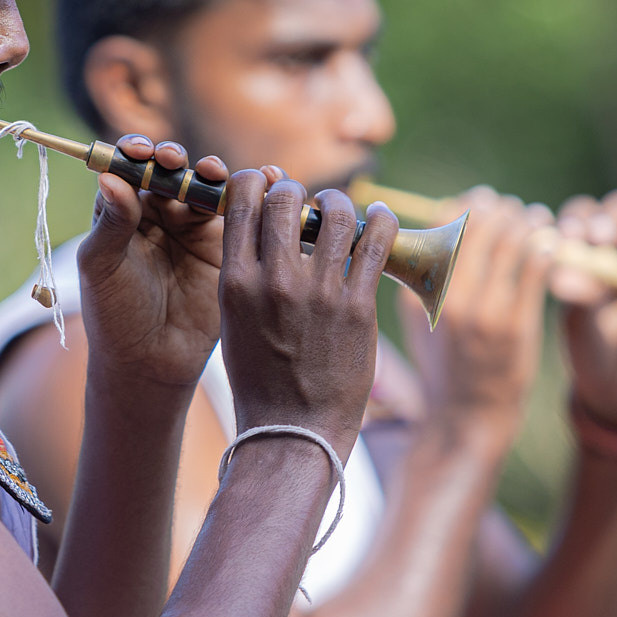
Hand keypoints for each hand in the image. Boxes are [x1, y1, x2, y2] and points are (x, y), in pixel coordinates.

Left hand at [78, 136, 230, 390]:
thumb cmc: (114, 314)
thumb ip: (111, 222)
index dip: (135, 152)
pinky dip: (244, 196)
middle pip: (170, 170)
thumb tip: (110, 176)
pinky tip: (250, 186)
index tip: (140, 151)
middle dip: (174, 159)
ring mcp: (193, 227)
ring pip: (203, 186)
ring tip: (212, 173)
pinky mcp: (224, 246)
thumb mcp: (103, 266)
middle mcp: (158, 212)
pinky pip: (235, 214)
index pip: (129, 167)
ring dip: (209, 173)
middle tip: (175, 161)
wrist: (151, 362)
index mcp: (122, 211)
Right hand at [218, 173, 395, 457]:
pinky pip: (375, 242)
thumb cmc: (262, 381)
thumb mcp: (235, 323)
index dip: (258, 183)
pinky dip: (382, 220)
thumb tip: (265, 233)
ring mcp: (318, 292)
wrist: (294, 433)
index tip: (270, 189)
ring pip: (334, 213)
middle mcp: (273, 280)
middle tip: (307, 202)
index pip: (243, 200)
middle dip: (298, 190)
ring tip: (342, 210)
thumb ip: (246, 276)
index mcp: (235, 282)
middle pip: (286, 197)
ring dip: (340, 202)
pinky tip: (382, 217)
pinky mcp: (357, 307)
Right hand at [399, 189, 553, 441]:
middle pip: (479, 226)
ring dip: (526, 222)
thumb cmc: (443, 360)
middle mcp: (449, 298)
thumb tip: (438, 220)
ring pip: (511, 241)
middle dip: (499, 209)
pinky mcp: (518, 325)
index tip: (479, 201)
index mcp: (419, 290)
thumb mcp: (416, 317)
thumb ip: (419, 273)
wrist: (468, 413)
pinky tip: (549, 245)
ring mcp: (485, 312)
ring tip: (535, 219)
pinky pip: (536, 268)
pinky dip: (545, 247)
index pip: (441, 224)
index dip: (464, 204)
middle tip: (512, 208)